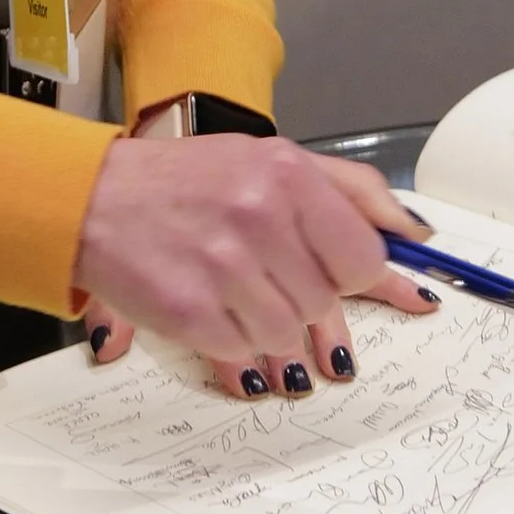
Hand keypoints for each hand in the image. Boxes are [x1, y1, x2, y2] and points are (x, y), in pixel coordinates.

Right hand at [73, 136, 439, 401]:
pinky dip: (231, 343)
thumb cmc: (190, 180)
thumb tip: (418, 236)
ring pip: (288, 336)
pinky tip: (208, 308)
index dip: (350, 274)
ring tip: (231, 287)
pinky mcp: (192, 314)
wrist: (95, 199)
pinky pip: (244, 354)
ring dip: (265, 323)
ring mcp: (224, 268)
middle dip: (300, 296)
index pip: (365, 258)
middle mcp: (260, 216)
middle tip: (260, 269)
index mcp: (288, 174)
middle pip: (325, 302)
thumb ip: (354, 192)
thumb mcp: (273, 159)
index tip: (332, 271)